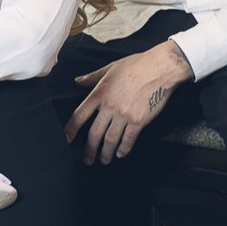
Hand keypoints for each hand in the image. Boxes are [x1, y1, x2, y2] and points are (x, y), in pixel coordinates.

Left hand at [64, 41, 194, 164]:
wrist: (160, 68)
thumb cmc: (136, 65)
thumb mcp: (110, 68)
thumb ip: (92, 77)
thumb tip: (77, 81)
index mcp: (100, 93)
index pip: (79, 115)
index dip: (71, 129)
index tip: (66, 140)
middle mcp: (109, 106)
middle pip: (94, 133)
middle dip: (89, 150)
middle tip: (87, 160)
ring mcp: (124, 115)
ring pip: (110, 140)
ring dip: (106, 153)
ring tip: (104, 160)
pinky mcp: (138, 121)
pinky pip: (128, 140)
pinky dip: (123, 149)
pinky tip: (120, 154)